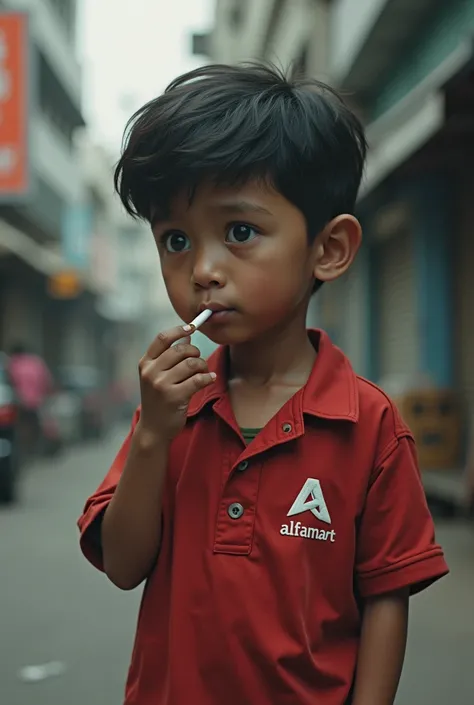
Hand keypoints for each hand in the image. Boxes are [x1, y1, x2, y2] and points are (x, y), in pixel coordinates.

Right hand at [136, 324, 215, 442]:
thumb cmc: (158, 399)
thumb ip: (169, 356)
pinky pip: (198, 380)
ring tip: (203, 373)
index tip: (191, 328)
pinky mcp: (174, 397)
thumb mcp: (157, 376)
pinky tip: (210, 378)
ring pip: (192, 364)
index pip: (163, 338)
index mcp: (145, 363)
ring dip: (203, 366)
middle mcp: (150, 372)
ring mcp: (161, 385)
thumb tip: (187, 334)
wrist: (153, 429)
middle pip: (181, 350)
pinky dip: (208, 377)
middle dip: (195, 352)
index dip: (179, 330)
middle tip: (198, 361)